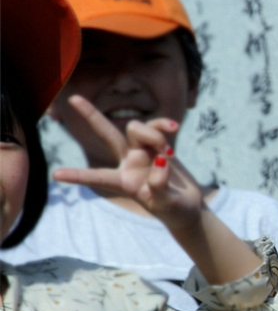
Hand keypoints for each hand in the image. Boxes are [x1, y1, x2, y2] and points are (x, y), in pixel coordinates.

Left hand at [52, 95, 202, 230]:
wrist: (188, 206)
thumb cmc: (175, 211)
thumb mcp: (167, 205)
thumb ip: (160, 186)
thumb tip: (160, 162)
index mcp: (125, 183)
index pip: (99, 178)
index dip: (78, 176)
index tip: (55, 175)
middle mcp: (129, 164)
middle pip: (107, 135)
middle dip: (92, 116)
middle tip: (74, 99)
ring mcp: (143, 152)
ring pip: (137, 129)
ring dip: (153, 136)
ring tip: (169, 154)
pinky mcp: (158, 146)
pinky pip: (156, 126)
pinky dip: (164, 125)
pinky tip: (174, 128)